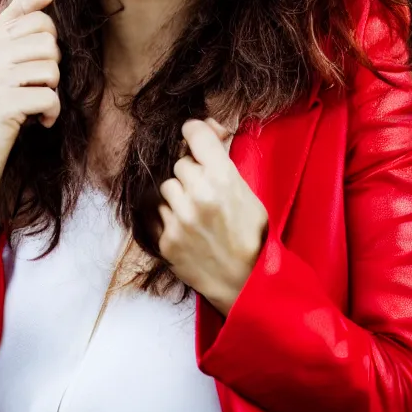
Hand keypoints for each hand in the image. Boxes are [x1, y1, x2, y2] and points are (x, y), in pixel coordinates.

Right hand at [0, 0, 60, 218]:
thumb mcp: (8, 67)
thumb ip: (25, 29)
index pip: (26, 11)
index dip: (45, 31)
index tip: (38, 54)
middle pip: (49, 41)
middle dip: (52, 68)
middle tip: (37, 88)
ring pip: (51, 69)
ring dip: (52, 94)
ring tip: (36, 106)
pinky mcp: (5, 105)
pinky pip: (49, 98)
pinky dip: (51, 114)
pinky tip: (40, 123)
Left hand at [158, 119, 267, 315]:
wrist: (247, 284)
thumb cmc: (252, 236)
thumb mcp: (247, 192)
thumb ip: (224, 160)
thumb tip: (209, 127)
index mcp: (223, 178)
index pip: (194, 133)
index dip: (194, 132)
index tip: (194, 137)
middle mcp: (198, 194)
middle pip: (179, 163)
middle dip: (191, 173)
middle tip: (204, 189)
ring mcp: (179, 218)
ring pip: (166, 187)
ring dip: (178, 195)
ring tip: (196, 211)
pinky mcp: (166, 239)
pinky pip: (159, 214)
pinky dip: (170, 218)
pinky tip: (188, 228)